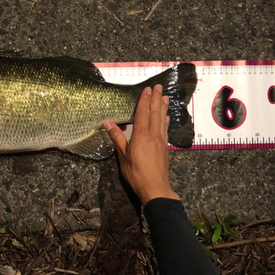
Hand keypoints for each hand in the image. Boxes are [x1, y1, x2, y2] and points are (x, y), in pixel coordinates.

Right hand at [104, 84, 179, 204]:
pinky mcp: (164, 147)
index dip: (144, 100)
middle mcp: (153, 135)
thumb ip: (117, 138)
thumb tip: (108, 123)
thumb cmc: (136, 173)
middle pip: (155, 113)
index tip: (147, 89)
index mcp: (141, 135)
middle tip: (159, 86)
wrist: (155, 187)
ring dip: (163, 107)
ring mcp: (161, 141)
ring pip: (162, 120)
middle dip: (156, 99)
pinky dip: (166, 121)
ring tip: (165, 97)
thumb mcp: (123, 156)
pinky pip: (165, 129)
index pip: (142, 113)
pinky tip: (166, 118)